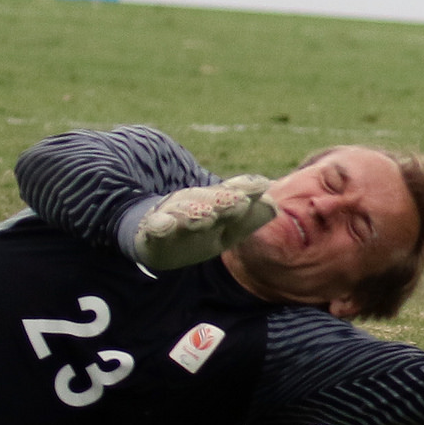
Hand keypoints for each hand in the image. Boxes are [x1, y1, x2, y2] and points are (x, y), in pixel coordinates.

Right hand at [132, 175, 277, 269]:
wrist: (158, 239)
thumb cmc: (200, 229)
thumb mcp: (227, 226)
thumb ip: (251, 216)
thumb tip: (273, 206)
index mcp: (216, 203)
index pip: (232, 194)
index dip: (245, 189)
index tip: (262, 185)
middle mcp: (194, 205)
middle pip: (209, 201)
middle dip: (223, 200)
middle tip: (239, 201)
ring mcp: (171, 217)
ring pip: (183, 212)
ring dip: (194, 213)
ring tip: (207, 216)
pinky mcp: (150, 233)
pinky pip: (154, 229)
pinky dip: (159, 226)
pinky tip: (163, 225)